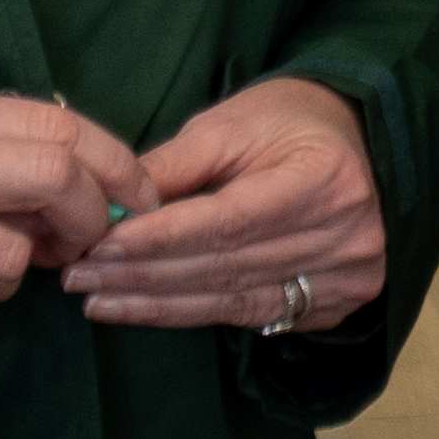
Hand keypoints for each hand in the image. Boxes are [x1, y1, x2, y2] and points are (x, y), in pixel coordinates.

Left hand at [75, 75, 388, 335]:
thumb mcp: (231, 124)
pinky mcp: (336, 305)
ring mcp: (348, 278)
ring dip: (158, 304)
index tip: (98, 246)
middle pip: (227, 266)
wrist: (360, 141)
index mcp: (324, 179)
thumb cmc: (288, 121)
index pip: (228, 221)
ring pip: (233, 301)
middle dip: (144, 276)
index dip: (160, 239)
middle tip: (79, 279)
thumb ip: (174, 167)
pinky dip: (192, 314)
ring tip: (98, 301)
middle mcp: (347, 236)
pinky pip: (251, 316)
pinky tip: (145, 310)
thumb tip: (108, 206)